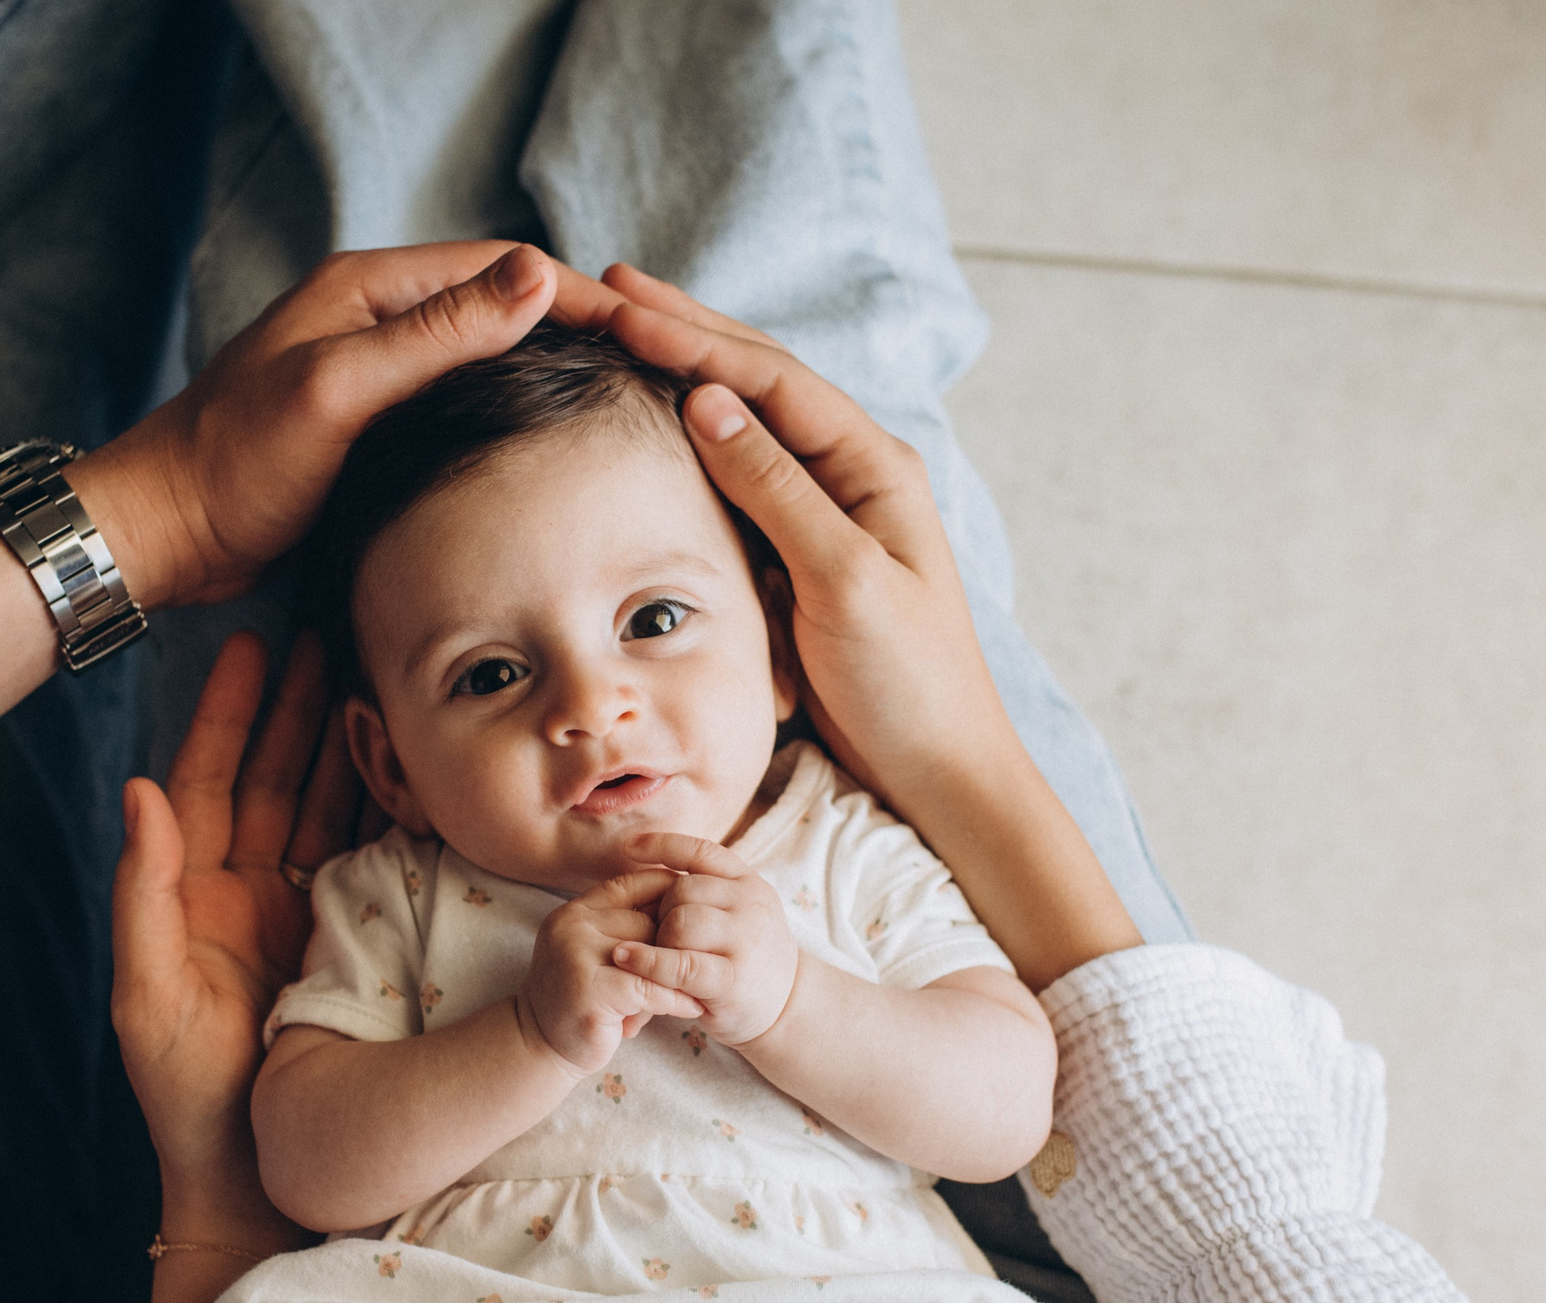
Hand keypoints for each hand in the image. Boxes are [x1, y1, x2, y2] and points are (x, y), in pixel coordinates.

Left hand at [71, 243, 626, 610]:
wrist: (165, 533)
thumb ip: (438, 334)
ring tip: (618, 407)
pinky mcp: (372, 425)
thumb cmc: (234, 463)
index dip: (578, 294)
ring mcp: (375, 372)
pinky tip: (545, 450)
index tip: (648, 330)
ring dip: (545, 373)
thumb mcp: (341, 390)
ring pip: (483, 358)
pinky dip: (507, 414)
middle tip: (651, 371)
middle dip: (575, 330)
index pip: (501, 266)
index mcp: (368, 287)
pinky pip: (457, 404)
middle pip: (500, 307)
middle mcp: (375, 318)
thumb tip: (539, 276)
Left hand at [112, 630, 359, 1254]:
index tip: (251, 642)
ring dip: (347, 743)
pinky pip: (371, 858)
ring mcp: (302, 915)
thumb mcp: (146, 996)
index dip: (227, 711)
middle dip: (297, 706)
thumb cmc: (186, 1099)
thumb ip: (142, 893)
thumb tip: (139, 788)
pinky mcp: (352, 943)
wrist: (253, 1182)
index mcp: (193, 894)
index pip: (208, 779)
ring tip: (377, 677)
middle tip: (330, 633)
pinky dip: (389, 808)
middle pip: (274, 776)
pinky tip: (414, 762)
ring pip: (325, 806)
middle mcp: (247, 892)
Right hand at [520, 869, 702, 1073]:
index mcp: (575, 911)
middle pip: (649, 920)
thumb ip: (625, 930)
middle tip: (703, 967)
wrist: (540, 1045)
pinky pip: (649, 988)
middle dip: (677, 946)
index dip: (671, 894)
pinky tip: (692, 1008)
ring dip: (682, 975)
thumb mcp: (595, 954)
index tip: (699, 917)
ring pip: (652, 953)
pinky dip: (675, 1000)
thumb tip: (686, 904)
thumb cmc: (580, 999)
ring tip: (704, 988)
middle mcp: (572, 925)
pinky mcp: (588, 989)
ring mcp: (576, 954)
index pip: (633, 882)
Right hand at [573, 265, 1140, 988]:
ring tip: (622, 329)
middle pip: (756, 381)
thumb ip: (776, 490)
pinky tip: (657, 419)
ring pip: (745, 419)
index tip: (618, 306)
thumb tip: (707, 400)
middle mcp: (850, 474)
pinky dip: (693, 437)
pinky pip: (740, 474)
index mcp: (870, 467)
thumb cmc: (907, 685)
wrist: (940, 770)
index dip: (690, 338)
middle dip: (681, 331)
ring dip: (684, 370)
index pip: (767, 380)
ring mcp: (826, 510)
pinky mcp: (801, 552)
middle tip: (605, 290)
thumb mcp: (840, 583)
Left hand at [609, 833, 798, 1046]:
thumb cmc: (746, 956)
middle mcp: (752, 904)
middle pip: (681, 889)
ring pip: (680, 921)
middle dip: (659, 911)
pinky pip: (679, 963)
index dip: (662, 844)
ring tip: (663, 957)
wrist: (788, 1005)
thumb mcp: (737, 914)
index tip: (629, 846)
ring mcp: (746, 940)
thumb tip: (642, 862)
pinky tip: (628, 960)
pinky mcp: (732, 979)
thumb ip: (704, 893)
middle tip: (660, 937)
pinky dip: (648, 962)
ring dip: (658, 939)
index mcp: (749, 883)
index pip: (701, 851)